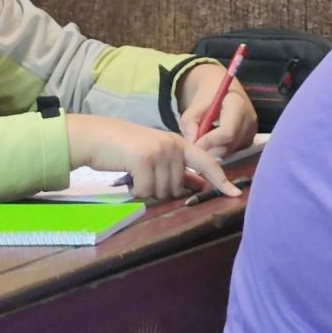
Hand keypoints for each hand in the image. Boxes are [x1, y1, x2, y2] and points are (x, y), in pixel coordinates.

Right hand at [67, 113, 235, 202]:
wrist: (96, 137)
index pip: (207, 163)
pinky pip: (147, 191)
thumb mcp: (156, 155)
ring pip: (163, 191)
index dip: (221, 180)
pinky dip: (136, 190)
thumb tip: (199, 185)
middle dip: (160, 189)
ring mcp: (160, 151)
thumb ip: (178, 169)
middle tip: (143, 177)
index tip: (235, 195)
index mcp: (179, 143)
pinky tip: (128, 177)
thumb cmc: (124, 148)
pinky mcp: (144, 160)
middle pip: (178, 187)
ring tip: (135, 174)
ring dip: (147, 190)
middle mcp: (173, 146)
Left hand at [178, 66, 260, 157]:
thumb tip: (192, 141)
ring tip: (202, 139)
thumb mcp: (195, 105)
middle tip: (194, 145)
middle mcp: (249, 122)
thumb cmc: (209, 98)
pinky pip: (232, 153)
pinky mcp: (248, 143)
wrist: (226, 93)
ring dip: (212, 150)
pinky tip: (212, 140)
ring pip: (229, 152)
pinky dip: (218, 150)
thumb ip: (189, 121)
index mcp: (238, 105)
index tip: (194, 143)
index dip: (210, 141)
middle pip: (229, 145)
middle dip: (209, 149)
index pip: (228, 132)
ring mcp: (251, 134)